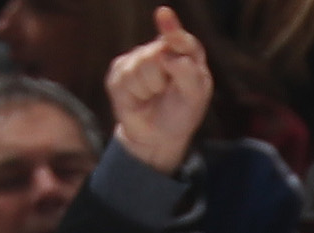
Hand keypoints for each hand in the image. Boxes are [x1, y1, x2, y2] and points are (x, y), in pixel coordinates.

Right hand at [104, 6, 209, 173]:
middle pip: (155, 54)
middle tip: (165, 92)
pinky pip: (122, 81)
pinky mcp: (119, 72)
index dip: (171, 30)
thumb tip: (168, 57)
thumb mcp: (194, 97)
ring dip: (146, 90)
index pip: (179, 39)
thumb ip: (188, 74)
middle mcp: (160, 50)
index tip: (163, 14)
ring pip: (138, 67)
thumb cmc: (181, 113)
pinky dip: (132, 96)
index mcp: (185, 51)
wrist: (158, 136)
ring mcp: (137, 59)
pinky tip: (138, 100)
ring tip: (152, 97)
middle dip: (160, 79)